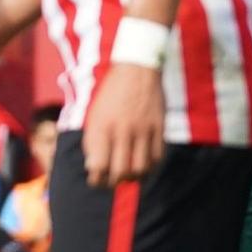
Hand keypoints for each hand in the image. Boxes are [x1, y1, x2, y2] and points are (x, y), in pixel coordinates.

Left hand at [82, 63, 164, 187]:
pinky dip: (150, 167)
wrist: (137, 68)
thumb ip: (93, 141)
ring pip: (140, 168)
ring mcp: (143, 129)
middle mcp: (122, 129)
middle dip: (114, 183)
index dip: (97, 180)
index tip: (96, 181)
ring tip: (128, 175)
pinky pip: (157, 157)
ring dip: (133, 178)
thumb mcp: (95, 114)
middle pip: (120, 172)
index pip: (99, 166)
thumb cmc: (112, 94)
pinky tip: (144, 165)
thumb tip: (94, 168)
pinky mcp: (158, 127)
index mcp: (102, 126)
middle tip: (112, 182)